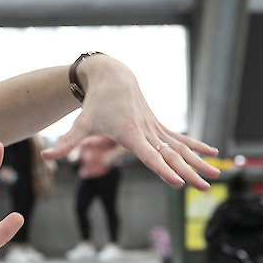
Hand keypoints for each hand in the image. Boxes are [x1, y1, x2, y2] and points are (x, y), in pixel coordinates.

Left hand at [40, 54, 218, 188]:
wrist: (112, 75)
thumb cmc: (95, 103)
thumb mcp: (81, 123)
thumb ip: (66, 143)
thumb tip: (45, 156)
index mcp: (132, 133)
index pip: (150, 156)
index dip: (163, 169)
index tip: (177, 182)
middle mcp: (148, 131)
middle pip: (172, 156)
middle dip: (190, 172)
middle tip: (205, 187)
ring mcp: (156, 128)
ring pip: (181, 148)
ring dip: (200, 162)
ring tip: (218, 175)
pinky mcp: (158, 126)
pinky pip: (181, 139)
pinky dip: (197, 147)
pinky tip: (214, 155)